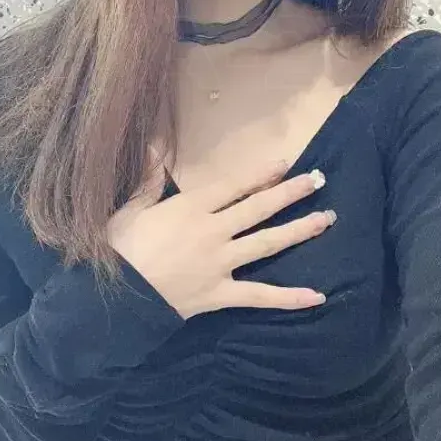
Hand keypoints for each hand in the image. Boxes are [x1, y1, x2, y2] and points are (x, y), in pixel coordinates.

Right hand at [107, 151, 333, 319]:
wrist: (115, 298)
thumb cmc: (120, 249)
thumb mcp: (130, 208)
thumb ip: (148, 176)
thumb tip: (155, 142)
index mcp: (191, 208)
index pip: (233, 186)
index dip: (260, 174)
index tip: (285, 162)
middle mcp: (212, 232)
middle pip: (258, 209)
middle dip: (290, 193)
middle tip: (318, 180)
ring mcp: (220, 264)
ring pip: (266, 244)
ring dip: (298, 231)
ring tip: (326, 220)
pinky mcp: (221, 295)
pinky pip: (260, 296)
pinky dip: (289, 298)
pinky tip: (317, 296)